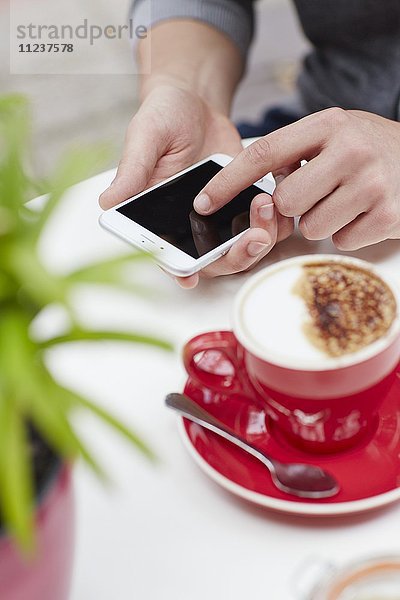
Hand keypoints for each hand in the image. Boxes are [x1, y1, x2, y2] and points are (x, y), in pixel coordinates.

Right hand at [99, 85, 291, 286]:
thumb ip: (132, 171)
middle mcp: (190, 226)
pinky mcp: (244, 205)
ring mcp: (220, 218)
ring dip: (260, 237)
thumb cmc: (163, 118)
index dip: (180, 270)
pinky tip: (280, 199)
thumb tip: (106, 202)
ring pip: (242, 247)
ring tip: (268, 206)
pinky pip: (264, 223)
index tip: (192, 277)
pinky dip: (276, 219)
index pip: (167, 255)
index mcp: (160, 218)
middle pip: (214, 261)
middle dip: (235, 255)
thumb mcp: (145, 138)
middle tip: (254, 236)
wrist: (196, 103)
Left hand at [194, 108, 399, 250]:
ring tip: (343, 200)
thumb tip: (249, 184)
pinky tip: (361, 212)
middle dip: (293, 206)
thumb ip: (292, 151)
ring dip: (320, 221)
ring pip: (311, 228)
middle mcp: (351, 150)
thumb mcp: (330, 133)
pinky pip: (340, 241)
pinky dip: (345, 233)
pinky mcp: (389, 215)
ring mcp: (372, 184)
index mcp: (327, 124)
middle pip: (285, 202)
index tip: (204, 203)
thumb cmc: (367, 147)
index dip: (228, 181)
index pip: (263, 153)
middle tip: (315, 194)